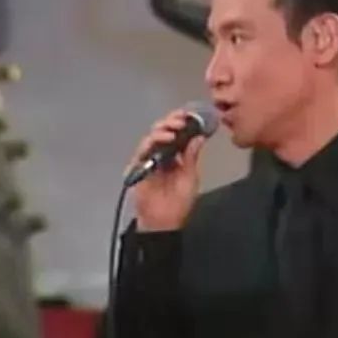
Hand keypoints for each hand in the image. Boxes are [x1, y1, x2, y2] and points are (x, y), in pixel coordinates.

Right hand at [126, 108, 204, 231]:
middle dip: (173, 121)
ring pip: (153, 136)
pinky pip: (143, 149)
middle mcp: (162, 154)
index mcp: (176, 155)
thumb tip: (199, 137)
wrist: (164, 222)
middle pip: (164, 130)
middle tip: (183, 118)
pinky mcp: (138, 166)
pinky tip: (164, 138)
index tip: (193, 115)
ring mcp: (149, 159)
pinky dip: (153, 141)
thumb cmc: (178, 203)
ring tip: (175, 128)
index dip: (184, 122)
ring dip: (164, 129)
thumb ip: (192, 157)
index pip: (178, 133)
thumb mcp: (190, 177)